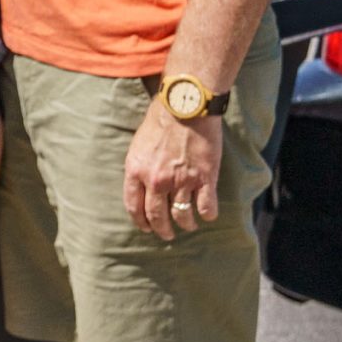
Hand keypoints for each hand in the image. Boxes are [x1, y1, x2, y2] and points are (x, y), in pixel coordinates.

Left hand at [123, 100, 222, 239]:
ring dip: (185, 224)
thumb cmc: (161, 120)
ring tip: (188, 225)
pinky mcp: (204, 178)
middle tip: (167, 235)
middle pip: (157, 216)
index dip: (141, 222)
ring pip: (182, 215)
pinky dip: (207, 214)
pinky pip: (206, 207)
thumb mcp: (138, 145)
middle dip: (162, 230)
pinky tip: (208, 214)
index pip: (134, 207)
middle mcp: (156, 180)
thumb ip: (139, 167)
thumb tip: (140, 185)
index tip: (147, 228)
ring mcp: (181, 181)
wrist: (185, 106)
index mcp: (136, 171)